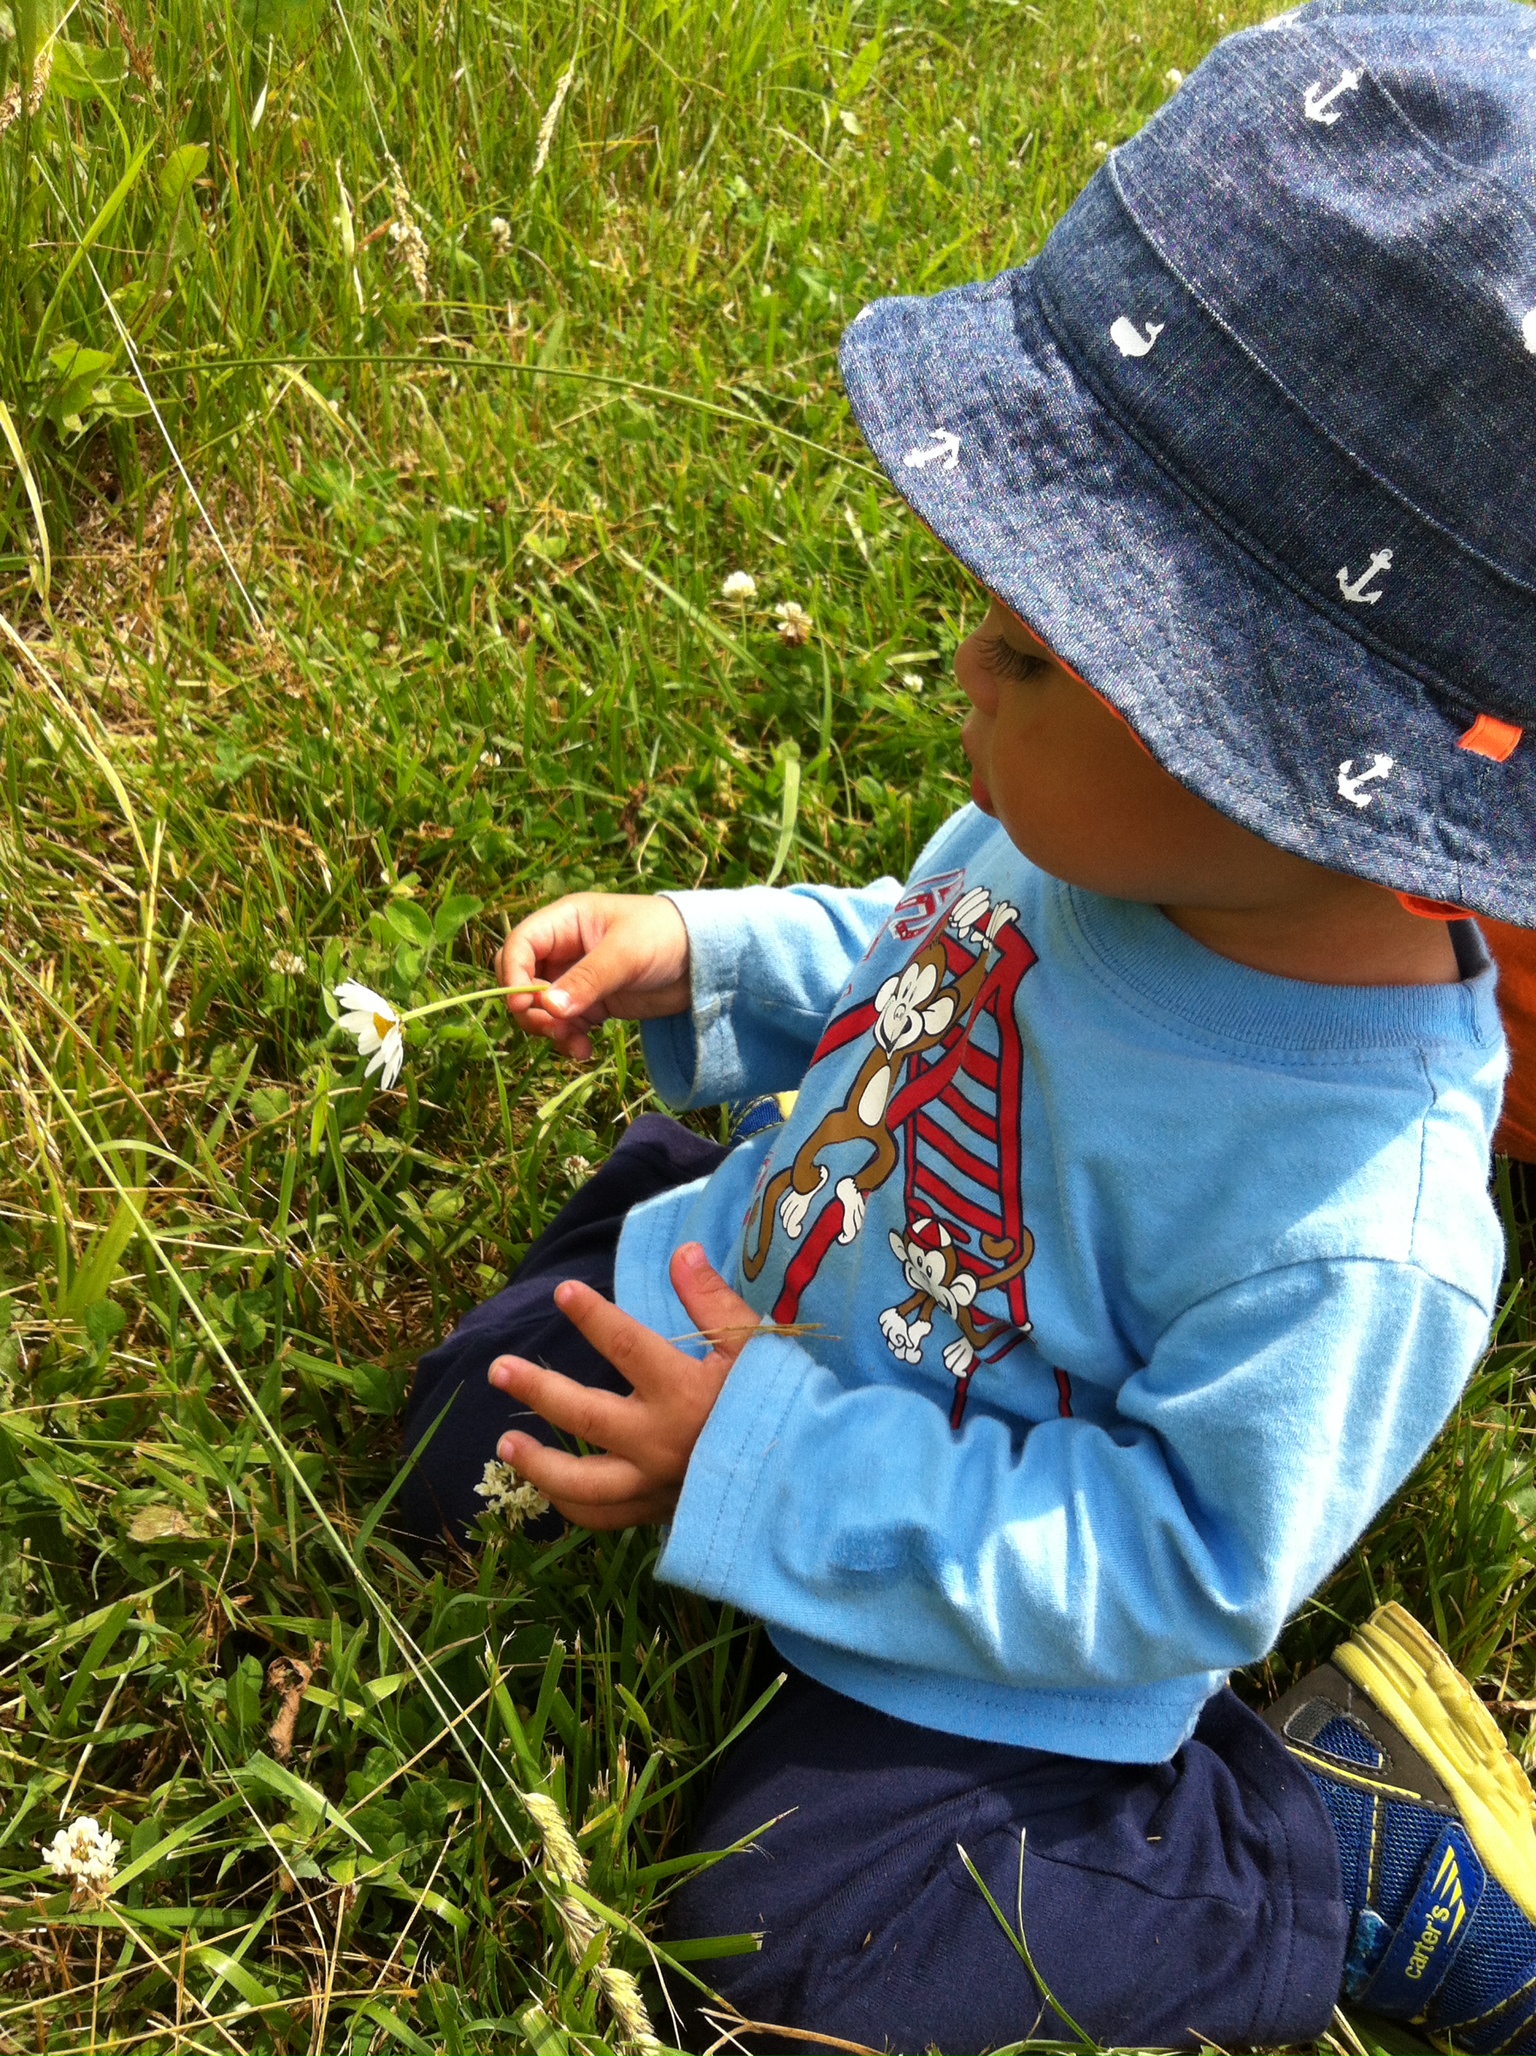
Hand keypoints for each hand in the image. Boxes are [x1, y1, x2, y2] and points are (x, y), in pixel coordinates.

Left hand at [488, 1243, 759, 1527]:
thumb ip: (714, 1303)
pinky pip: (603, 1518)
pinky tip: (549, 1488)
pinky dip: (571, 1505)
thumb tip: (681, 1254)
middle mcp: (661, 1442)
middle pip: (585, 1416)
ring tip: (504, 1443)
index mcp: (685, 1394)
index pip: (628, 1347)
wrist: (806, 1480)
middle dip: (537, 1391)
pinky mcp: (655, 1513)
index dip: (593, 1318)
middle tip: (498, 1370)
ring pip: (581, 1483)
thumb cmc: (780, 1404)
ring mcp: (654, 1484)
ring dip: (538, 1463)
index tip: (563, 1293)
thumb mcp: (756, 1348)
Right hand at [496, 892, 690, 1061]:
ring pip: (540, 1008)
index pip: (520, 945)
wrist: (706, 961)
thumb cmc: (667, 938)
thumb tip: (549, 1008)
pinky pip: (565, 1024)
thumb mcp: (627, 954)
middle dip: (529, 1008)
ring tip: (576, 1043)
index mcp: (566, 921)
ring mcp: (577, 978)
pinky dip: (568, 1039)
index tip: (521, 1005)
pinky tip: (585, 1050)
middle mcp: (564, 949)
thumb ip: (588, 980)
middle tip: (552, 1028)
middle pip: (522, 980)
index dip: (512, 974)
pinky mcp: (592, 1004)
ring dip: (550, 1029)